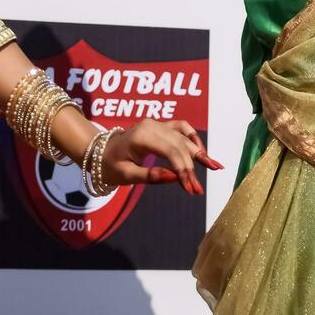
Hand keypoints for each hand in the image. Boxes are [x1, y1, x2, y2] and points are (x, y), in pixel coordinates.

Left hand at [100, 118, 222, 194]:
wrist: (100, 152)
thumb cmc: (110, 165)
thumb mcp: (126, 175)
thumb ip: (150, 176)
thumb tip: (175, 178)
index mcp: (142, 136)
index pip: (171, 152)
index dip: (183, 171)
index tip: (190, 189)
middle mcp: (153, 126)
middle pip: (180, 147)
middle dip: (191, 169)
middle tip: (197, 190)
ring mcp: (158, 124)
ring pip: (185, 137)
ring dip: (199, 153)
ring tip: (215, 167)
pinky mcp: (162, 126)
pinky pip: (182, 128)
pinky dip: (193, 139)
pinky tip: (202, 152)